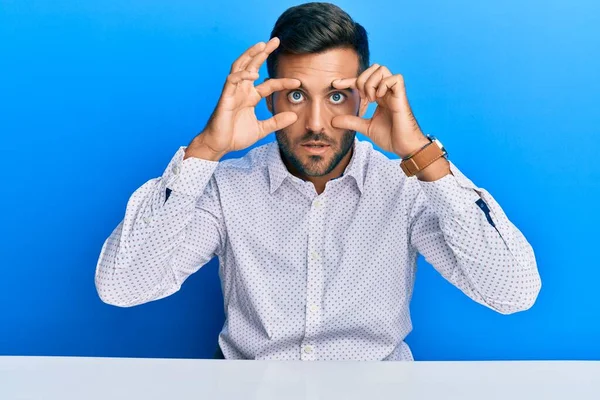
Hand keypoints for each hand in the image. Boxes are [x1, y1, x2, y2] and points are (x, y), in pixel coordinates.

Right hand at [185, 37, 300, 159]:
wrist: (219, 145)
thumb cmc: (235, 136)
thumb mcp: (261, 129)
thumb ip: (276, 122)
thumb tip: (294, 116)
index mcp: (250, 97)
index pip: (269, 85)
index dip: (283, 82)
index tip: (298, 82)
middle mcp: (242, 91)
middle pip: (252, 66)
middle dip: (263, 53)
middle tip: (276, 40)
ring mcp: (233, 92)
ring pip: (240, 67)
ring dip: (250, 55)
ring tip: (261, 45)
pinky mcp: (225, 98)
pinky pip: (231, 81)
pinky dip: (241, 75)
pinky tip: (252, 73)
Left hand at [331, 64, 429, 158]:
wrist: (404, 147)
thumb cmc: (390, 137)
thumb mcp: (365, 128)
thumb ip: (351, 121)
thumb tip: (333, 121)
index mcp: (379, 97)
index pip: (363, 81)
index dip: (348, 80)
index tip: (335, 84)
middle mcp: (387, 91)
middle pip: (374, 68)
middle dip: (362, 79)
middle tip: (362, 98)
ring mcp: (395, 92)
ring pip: (382, 69)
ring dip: (371, 82)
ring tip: (371, 99)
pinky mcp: (402, 96)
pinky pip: (395, 78)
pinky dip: (384, 85)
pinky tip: (379, 98)